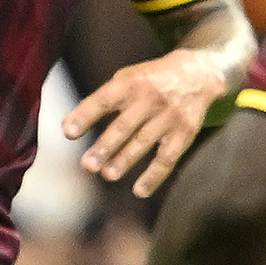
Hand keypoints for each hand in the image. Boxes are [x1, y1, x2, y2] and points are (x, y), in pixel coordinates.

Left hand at [66, 50, 232, 195]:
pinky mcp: (185, 132)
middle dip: (105, 146)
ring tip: (108, 176)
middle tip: (87, 165)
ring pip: (144, 141)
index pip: (104, 100)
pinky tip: (139, 191)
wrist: (197, 74)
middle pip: (124, 125)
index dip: (85, 115)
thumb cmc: (151, 81)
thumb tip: (67, 126)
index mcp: (130, 82)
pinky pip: (168, 157)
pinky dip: (154, 176)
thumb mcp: (125, 80)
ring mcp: (169, 116)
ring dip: (125, 160)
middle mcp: (150, 98)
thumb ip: (99, 102)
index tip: (69, 133)